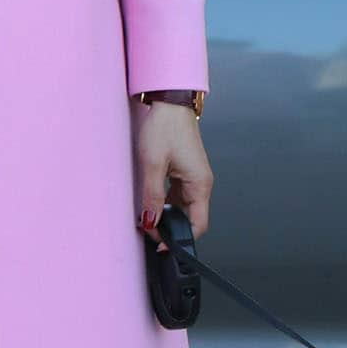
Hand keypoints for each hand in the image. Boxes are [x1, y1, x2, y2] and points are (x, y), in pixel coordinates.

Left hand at [131, 99, 212, 252]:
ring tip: (146, 219)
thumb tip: (150, 221)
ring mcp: (192, 178)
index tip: (161, 245)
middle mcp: (200, 183)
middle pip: (189, 219)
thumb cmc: (165, 127)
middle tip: (147, 230)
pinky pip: (177, 196)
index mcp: (200, 184)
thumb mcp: (153, 164)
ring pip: (182, 209)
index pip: (197, 225)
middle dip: (170, 230)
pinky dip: (165, 204)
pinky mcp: (184, 172)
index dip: (180, 239)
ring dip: (166, 217)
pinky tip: (150, 204)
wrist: (169, 102)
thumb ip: (152, 196)